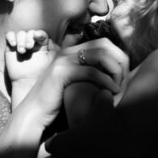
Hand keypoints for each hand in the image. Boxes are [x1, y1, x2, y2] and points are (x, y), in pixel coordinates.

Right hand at [5, 29, 57, 85]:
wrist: (27, 83)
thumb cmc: (42, 74)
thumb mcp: (54, 60)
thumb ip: (61, 49)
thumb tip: (71, 36)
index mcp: (42, 44)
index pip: (41, 34)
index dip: (39, 33)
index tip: (37, 36)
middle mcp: (32, 43)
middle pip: (30, 33)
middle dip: (29, 38)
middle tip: (29, 47)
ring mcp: (21, 44)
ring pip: (20, 34)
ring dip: (21, 40)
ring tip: (22, 51)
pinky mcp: (10, 47)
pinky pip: (9, 35)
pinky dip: (11, 37)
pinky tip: (13, 44)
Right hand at [9, 36, 129, 129]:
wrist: (33, 114)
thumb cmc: (56, 103)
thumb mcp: (74, 84)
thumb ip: (88, 74)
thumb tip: (111, 72)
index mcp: (71, 52)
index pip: (103, 43)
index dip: (118, 56)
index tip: (124, 75)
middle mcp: (67, 52)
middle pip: (104, 44)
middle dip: (120, 61)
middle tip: (125, 80)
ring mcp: (63, 61)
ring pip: (100, 55)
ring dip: (116, 71)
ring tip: (120, 87)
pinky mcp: (62, 73)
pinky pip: (92, 72)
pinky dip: (107, 81)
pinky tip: (113, 92)